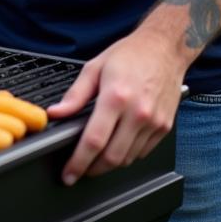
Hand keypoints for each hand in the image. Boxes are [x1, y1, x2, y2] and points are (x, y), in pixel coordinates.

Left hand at [46, 26, 186, 183]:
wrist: (164, 48)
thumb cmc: (129, 55)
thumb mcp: (94, 68)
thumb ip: (74, 95)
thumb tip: (55, 113)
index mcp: (116, 97)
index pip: (94, 140)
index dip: (78, 162)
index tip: (68, 173)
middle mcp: (137, 113)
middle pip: (112, 157)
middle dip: (92, 169)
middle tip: (79, 169)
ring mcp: (154, 123)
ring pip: (128, 159)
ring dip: (109, 164)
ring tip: (95, 158)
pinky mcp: (165, 127)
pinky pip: (143, 153)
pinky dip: (127, 156)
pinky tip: (117, 146)